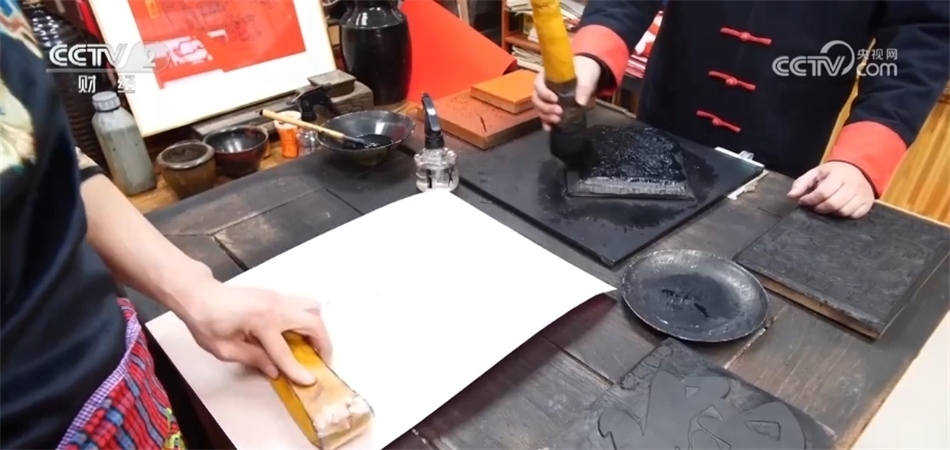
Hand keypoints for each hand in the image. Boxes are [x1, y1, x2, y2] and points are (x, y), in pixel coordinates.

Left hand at [179, 279, 331, 385]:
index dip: (297, 370)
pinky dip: (308, 319)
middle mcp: (275, 307)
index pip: (284, 352)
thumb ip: (253, 359)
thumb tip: (275, 371)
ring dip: (317, 327)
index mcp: (260, 322)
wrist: (199, 294)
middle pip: (313, 323)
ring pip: (312, 307)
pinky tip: (296, 333)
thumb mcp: (224, 349)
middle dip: (323, 343)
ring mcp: (278, 298)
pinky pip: (302, 304)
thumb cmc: (207, 323)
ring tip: (311, 344)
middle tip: (321, 360)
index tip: (310, 381)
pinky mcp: (276, 295)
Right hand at [532, 55, 601, 130]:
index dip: (544, 93)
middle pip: (536, 99)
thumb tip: (580, 102)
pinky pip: (544, 116)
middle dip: (546, 107)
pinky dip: (546, 123)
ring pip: (539, 109)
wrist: (588, 76)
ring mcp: (546, 99)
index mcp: (547, 76)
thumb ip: (583, 87)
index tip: (556, 99)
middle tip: (559, 112)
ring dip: (546, 116)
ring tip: (558, 120)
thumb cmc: (583, 71)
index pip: (538, 85)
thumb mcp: (586, 76)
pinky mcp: (552, 108)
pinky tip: (550, 128)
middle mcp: (543, 88)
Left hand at [787, 161, 874, 218]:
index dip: (810, 200)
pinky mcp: (868, 204)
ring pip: (843, 212)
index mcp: (839, 175)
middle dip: (819, 208)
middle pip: (833, 204)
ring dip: (830, 213)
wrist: (858, 169)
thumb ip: (802, 183)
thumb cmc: (833, 173)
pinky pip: (853, 216)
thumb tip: (790, 196)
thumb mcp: (816, 173)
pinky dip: (843, 215)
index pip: (823, 192)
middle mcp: (853, 185)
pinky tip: (837, 209)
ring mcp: (862, 195)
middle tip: (813, 206)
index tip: (803, 201)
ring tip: (825, 207)